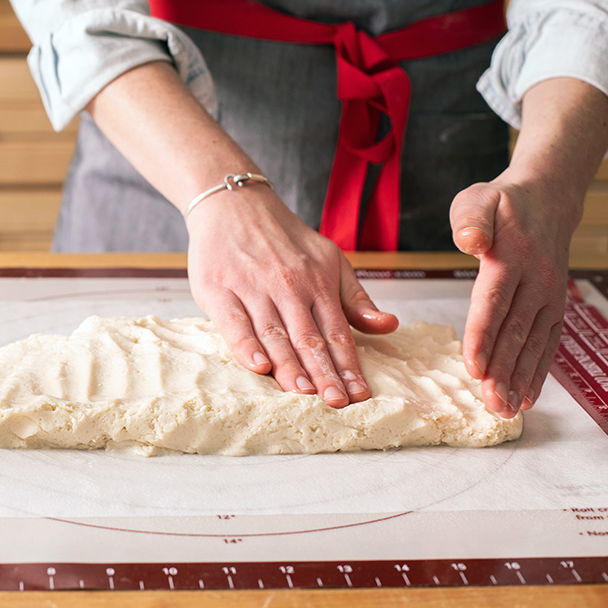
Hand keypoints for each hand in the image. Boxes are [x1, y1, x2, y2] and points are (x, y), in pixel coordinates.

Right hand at [186, 185, 397, 406]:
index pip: (337, 332)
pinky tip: (259, 366)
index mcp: (318, 282)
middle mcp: (288, 286)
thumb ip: (355, 299)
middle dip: (325, 374)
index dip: (349, 365)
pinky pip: (235, 323)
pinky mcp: (219, 289)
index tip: (359, 394)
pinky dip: (246, 345)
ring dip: (291, 366)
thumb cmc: (283, 238)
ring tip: (305, 394)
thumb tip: (388, 326)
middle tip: (336, 403)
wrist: (233, 203)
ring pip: (275, 334)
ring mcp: (253, 288)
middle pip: (309, 339)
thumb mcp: (329, 259)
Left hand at [450, 177, 575, 418]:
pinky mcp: (554, 306)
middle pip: (515, 331)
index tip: (474, 367)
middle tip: (491, 403)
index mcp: (511, 256)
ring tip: (507, 409)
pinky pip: (547, 343)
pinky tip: (528, 397)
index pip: (494, 301)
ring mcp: (549, 295)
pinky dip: (538, 372)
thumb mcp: (478, 199)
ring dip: (520, 379)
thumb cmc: (502, 203)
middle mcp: (535, 280)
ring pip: (533, 343)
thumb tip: (471, 241)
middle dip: (502, 371)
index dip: (483, 336)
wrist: (548, 199)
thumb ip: (470, 220)